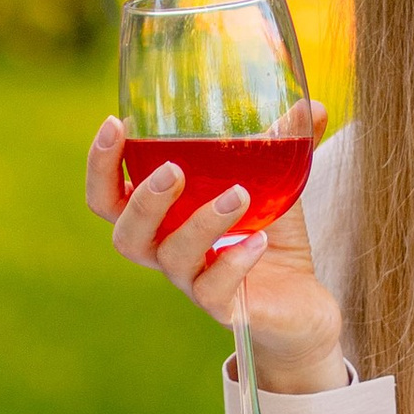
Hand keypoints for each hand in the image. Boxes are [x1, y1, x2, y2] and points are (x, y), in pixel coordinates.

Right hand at [85, 108, 347, 393]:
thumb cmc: (272, 237)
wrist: (302, 305)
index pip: (109, 198)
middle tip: (172, 170)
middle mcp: (168, 253)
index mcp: (163, 220)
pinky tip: (260, 239)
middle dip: (143, 200)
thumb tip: (312, 105)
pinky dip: (235, 260)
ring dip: (201, 221)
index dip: (100, 166)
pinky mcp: (225, 309)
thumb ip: (286, 145)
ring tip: (239, 194)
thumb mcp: (277, 186)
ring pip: (173, 257)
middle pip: (126, 236)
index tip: (115, 124)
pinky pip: (214, 290)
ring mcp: (194, 283)